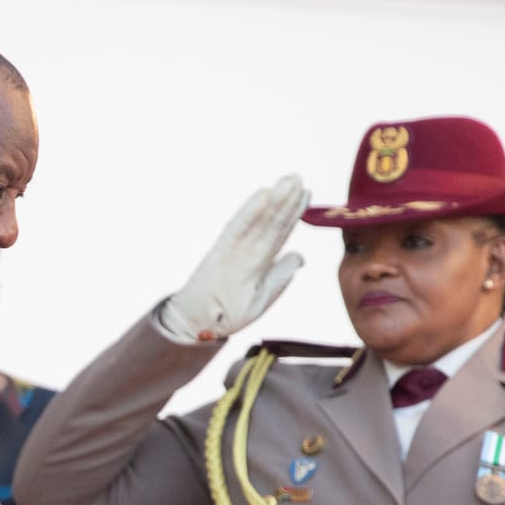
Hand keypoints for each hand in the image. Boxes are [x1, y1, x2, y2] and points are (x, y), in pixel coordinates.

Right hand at [159, 174, 307, 342]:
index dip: (293, 214)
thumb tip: (300, 257)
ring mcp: (234, 250)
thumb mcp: (261, 299)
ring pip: (259, 222)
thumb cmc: (227, 315)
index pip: (280, 234)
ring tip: (288, 180)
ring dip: (274, 201)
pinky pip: (238, 229)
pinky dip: (250, 213)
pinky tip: (263, 195)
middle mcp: (248, 252)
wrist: (198, 327)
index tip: (306, 194)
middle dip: (286, 201)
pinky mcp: (220, 252)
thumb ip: (279, 277)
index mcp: (260, 263)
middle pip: (272, 223)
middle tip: (298, 177)